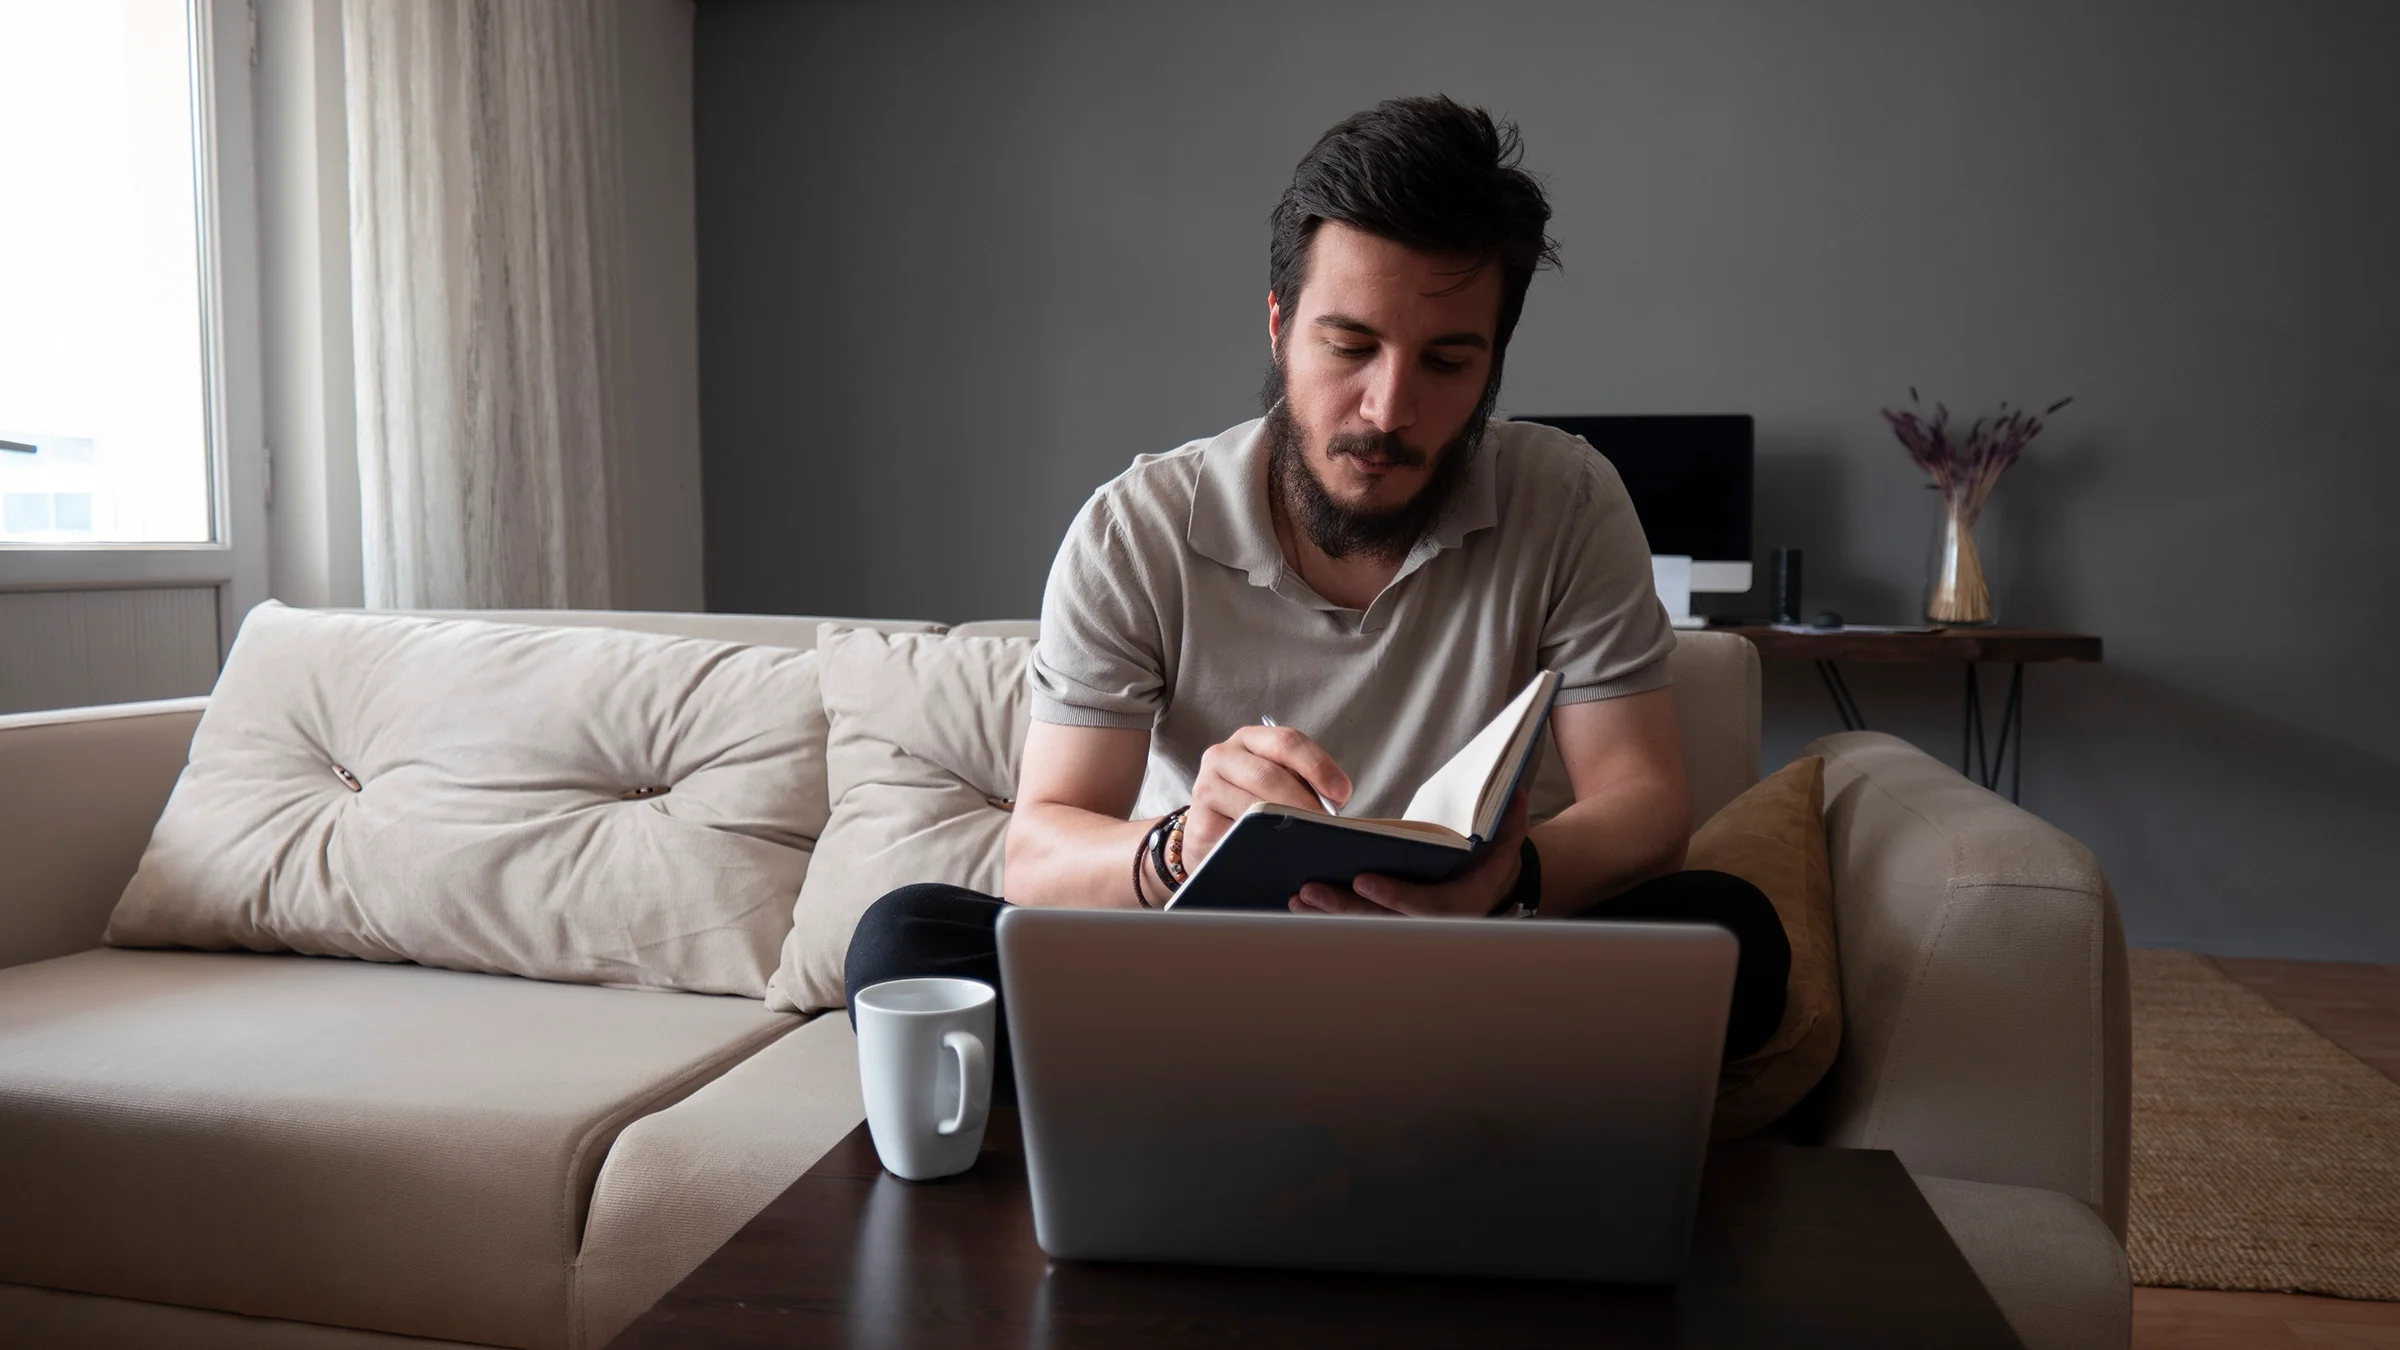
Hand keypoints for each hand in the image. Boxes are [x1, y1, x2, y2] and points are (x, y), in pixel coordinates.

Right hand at [1182, 724, 1353, 873]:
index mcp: (1249, 740)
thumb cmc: (1256, 803)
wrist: (1211, 832)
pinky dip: (1263, 844)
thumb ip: (1304, 783)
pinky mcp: (1200, 824)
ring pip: (1253, 806)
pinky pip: (1237, 834)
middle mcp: (1222, 756)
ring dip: (1285, 824)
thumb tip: (1334, 802)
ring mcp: (1206, 788)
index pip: (1286, 742)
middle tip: (1326, 824)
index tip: (1342, 792)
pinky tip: (1280, 852)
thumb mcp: (1280, 782)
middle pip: (1268, 774)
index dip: (1318, 765)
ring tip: (1309, 839)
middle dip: (1303, 802)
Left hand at [1291, 791, 1529, 917]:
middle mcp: (1434, 925)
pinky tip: (1301, 901)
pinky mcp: (1391, 925)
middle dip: (1344, 908)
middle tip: (1308, 889)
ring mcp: (1410, 929)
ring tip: (1298, 895)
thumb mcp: (1507, 837)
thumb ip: (1509, 818)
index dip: (1393, 896)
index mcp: (1463, 902)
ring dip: (1329, 914)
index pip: (1425, 906)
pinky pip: (1357, 924)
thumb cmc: (1491, 856)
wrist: (1489, 884)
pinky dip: (1329, 915)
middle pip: (1384, 923)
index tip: (1361, 879)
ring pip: (1365, 927)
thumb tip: (1512, 791)